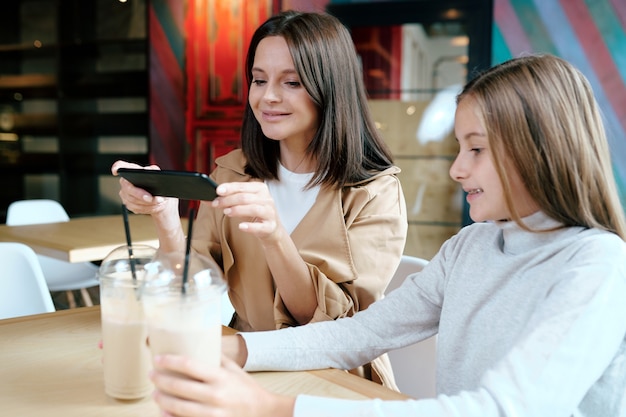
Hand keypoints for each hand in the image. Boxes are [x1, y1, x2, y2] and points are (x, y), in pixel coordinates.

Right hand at [111, 160, 176, 215]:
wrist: (161, 199)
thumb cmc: (159, 185)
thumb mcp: (160, 176)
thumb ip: (154, 170)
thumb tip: (149, 170)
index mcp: (133, 171)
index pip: (121, 166)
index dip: (116, 167)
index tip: (116, 171)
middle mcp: (126, 182)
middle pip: (128, 188)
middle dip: (140, 194)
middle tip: (150, 198)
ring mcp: (125, 194)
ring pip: (132, 200)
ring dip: (146, 203)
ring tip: (157, 201)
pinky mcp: (128, 204)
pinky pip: (135, 208)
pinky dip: (146, 208)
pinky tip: (153, 206)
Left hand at [151, 354, 294, 416]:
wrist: (262, 411)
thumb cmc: (246, 388)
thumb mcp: (235, 369)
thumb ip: (218, 358)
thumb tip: (201, 341)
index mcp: (220, 377)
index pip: (189, 365)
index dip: (170, 361)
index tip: (158, 358)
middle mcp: (215, 395)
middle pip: (179, 387)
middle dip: (161, 380)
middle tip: (152, 375)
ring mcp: (212, 413)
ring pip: (178, 407)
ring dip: (162, 400)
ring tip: (155, 394)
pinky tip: (164, 412)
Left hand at [211, 182, 283, 245]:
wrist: (271, 229)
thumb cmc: (254, 214)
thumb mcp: (242, 204)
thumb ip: (227, 200)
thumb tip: (207, 199)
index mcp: (260, 189)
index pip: (242, 186)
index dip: (229, 188)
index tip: (217, 190)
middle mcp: (266, 199)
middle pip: (245, 197)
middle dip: (228, 200)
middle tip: (216, 204)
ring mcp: (270, 213)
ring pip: (253, 208)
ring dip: (238, 210)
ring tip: (226, 212)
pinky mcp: (270, 226)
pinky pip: (260, 226)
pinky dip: (250, 226)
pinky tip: (241, 226)